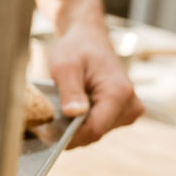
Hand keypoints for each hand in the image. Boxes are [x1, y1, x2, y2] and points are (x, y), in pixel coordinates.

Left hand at [49, 23, 143, 147]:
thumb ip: (70, 91)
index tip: (46, 135)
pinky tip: (68, 111)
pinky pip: (98, 126)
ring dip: (75, 128)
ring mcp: (129, 110)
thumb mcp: (65, 66)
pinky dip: (81, 123)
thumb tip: (74, 114)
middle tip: (44, 125)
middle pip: (95, 133)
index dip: (70, 136)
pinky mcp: (122, 113)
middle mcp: (131, 105)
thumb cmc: (76, 49)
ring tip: (57, 112)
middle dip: (70, 132)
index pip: (95, 129)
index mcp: (119, 93)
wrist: (89, 39)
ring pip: (96, 132)